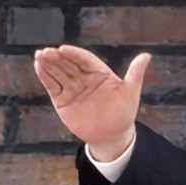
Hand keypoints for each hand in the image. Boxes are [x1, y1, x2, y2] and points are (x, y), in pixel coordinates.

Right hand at [33, 46, 150, 161]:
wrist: (112, 135)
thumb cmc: (124, 113)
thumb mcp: (131, 92)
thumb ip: (136, 74)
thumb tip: (146, 56)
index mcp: (100, 74)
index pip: (86, 60)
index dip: (75, 54)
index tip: (64, 49)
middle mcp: (85, 78)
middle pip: (69, 65)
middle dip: (58, 58)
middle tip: (46, 51)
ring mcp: (72, 88)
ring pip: (59, 73)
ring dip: (49, 64)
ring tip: (39, 55)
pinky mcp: (62, 99)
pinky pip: (52, 85)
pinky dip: (45, 76)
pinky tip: (39, 66)